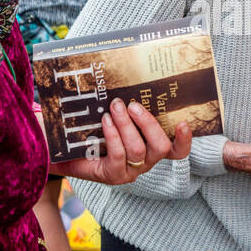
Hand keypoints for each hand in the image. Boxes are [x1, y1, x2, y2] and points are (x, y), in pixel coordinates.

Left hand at [52, 98, 190, 184]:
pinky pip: (119, 155)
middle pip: (161, 147)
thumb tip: (128, 75)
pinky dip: (113, 135)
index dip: (184, 139)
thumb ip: (126, 105)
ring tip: (115, 108)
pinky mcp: (113, 175)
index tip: (183, 122)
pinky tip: (105, 121)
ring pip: (138, 149)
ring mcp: (130, 170)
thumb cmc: (94, 130)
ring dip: (127, 126)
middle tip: (133, 105)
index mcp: (152, 148)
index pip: (177, 150)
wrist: (67, 151)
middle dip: (148, 123)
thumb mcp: (115, 116)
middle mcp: (146, 161)